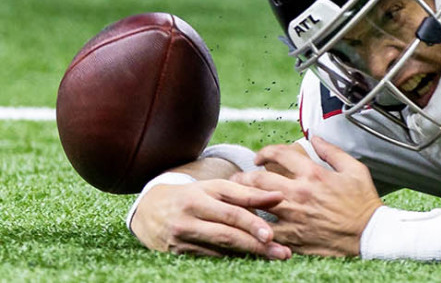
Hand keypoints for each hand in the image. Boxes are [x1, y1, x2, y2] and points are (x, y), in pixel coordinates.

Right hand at [130, 179, 289, 258]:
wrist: (150, 209)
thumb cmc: (194, 195)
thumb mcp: (217, 188)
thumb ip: (248, 193)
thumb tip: (280, 196)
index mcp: (201, 195)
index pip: (231, 211)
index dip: (253, 222)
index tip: (272, 234)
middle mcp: (190, 216)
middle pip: (227, 233)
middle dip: (256, 244)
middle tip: (281, 252)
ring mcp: (182, 236)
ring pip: (219, 249)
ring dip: (248, 254)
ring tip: (272, 257)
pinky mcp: (177, 253)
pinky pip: (210, 257)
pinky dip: (231, 259)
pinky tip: (250, 260)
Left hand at [233, 137, 382, 256]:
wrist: (369, 234)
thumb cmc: (363, 202)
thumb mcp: (354, 169)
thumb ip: (332, 151)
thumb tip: (316, 138)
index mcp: (314, 174)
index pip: (280, 154)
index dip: (265, 151)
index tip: (260, 157)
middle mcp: (300, 193)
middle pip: (258, 179)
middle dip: (244, 176)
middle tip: (239, 177)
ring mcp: (294, 216)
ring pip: (256, 204)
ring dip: (243, 199)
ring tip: (237, 198)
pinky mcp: (293, 236)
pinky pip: (266, 231)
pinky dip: (255, 227)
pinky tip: (250, 223)